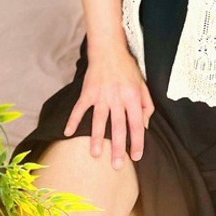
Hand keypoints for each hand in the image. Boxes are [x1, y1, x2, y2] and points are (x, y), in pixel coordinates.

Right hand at [64, 46, 154, 166]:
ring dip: (96, 138)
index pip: (136, 123)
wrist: (109, 50)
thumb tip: (144, 126)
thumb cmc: (128, 69)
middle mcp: (117, 97)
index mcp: (133, 97)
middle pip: (117, 126)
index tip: (136, 156)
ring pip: (98, 120)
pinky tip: (68, 133)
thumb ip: (147, 106)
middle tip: (116, 165)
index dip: (137, 141)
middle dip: (117, 147)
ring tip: (95, 154)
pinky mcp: (88, 92)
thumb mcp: (143, 85)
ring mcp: (101, 95)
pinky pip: (79, 108)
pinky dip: (73, 120)